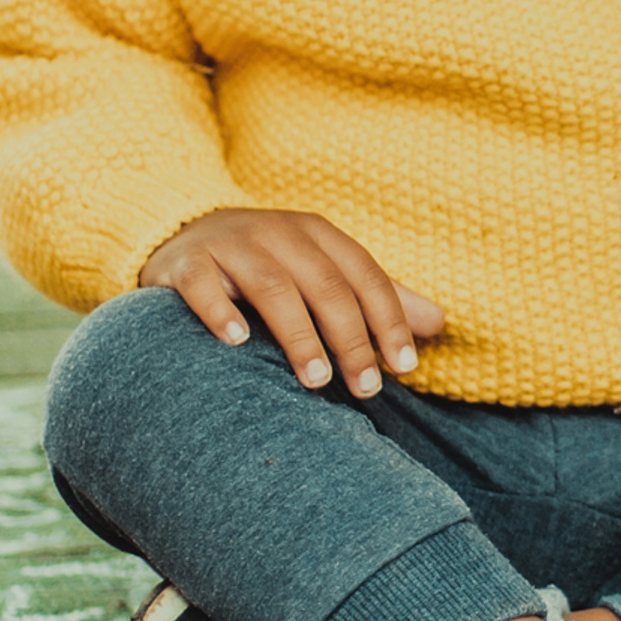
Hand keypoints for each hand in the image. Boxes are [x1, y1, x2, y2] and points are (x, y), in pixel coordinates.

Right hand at [139, 208, 445, 399]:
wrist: (181, 233)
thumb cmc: (269, 263)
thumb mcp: (325, 271)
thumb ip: (378, 298)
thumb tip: (439, 323)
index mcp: (319, 235)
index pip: (366, 277)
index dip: (390, 321)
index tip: (406, 368)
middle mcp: (278, 233)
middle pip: (326, 285)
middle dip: (351, 339)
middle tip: (366, 388)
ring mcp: (230, 245)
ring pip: (273, 287)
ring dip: (299, 335)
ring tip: (316, 380)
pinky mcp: (186, 263)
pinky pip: (203, 285)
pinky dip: (219, 311)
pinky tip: (236, 342)